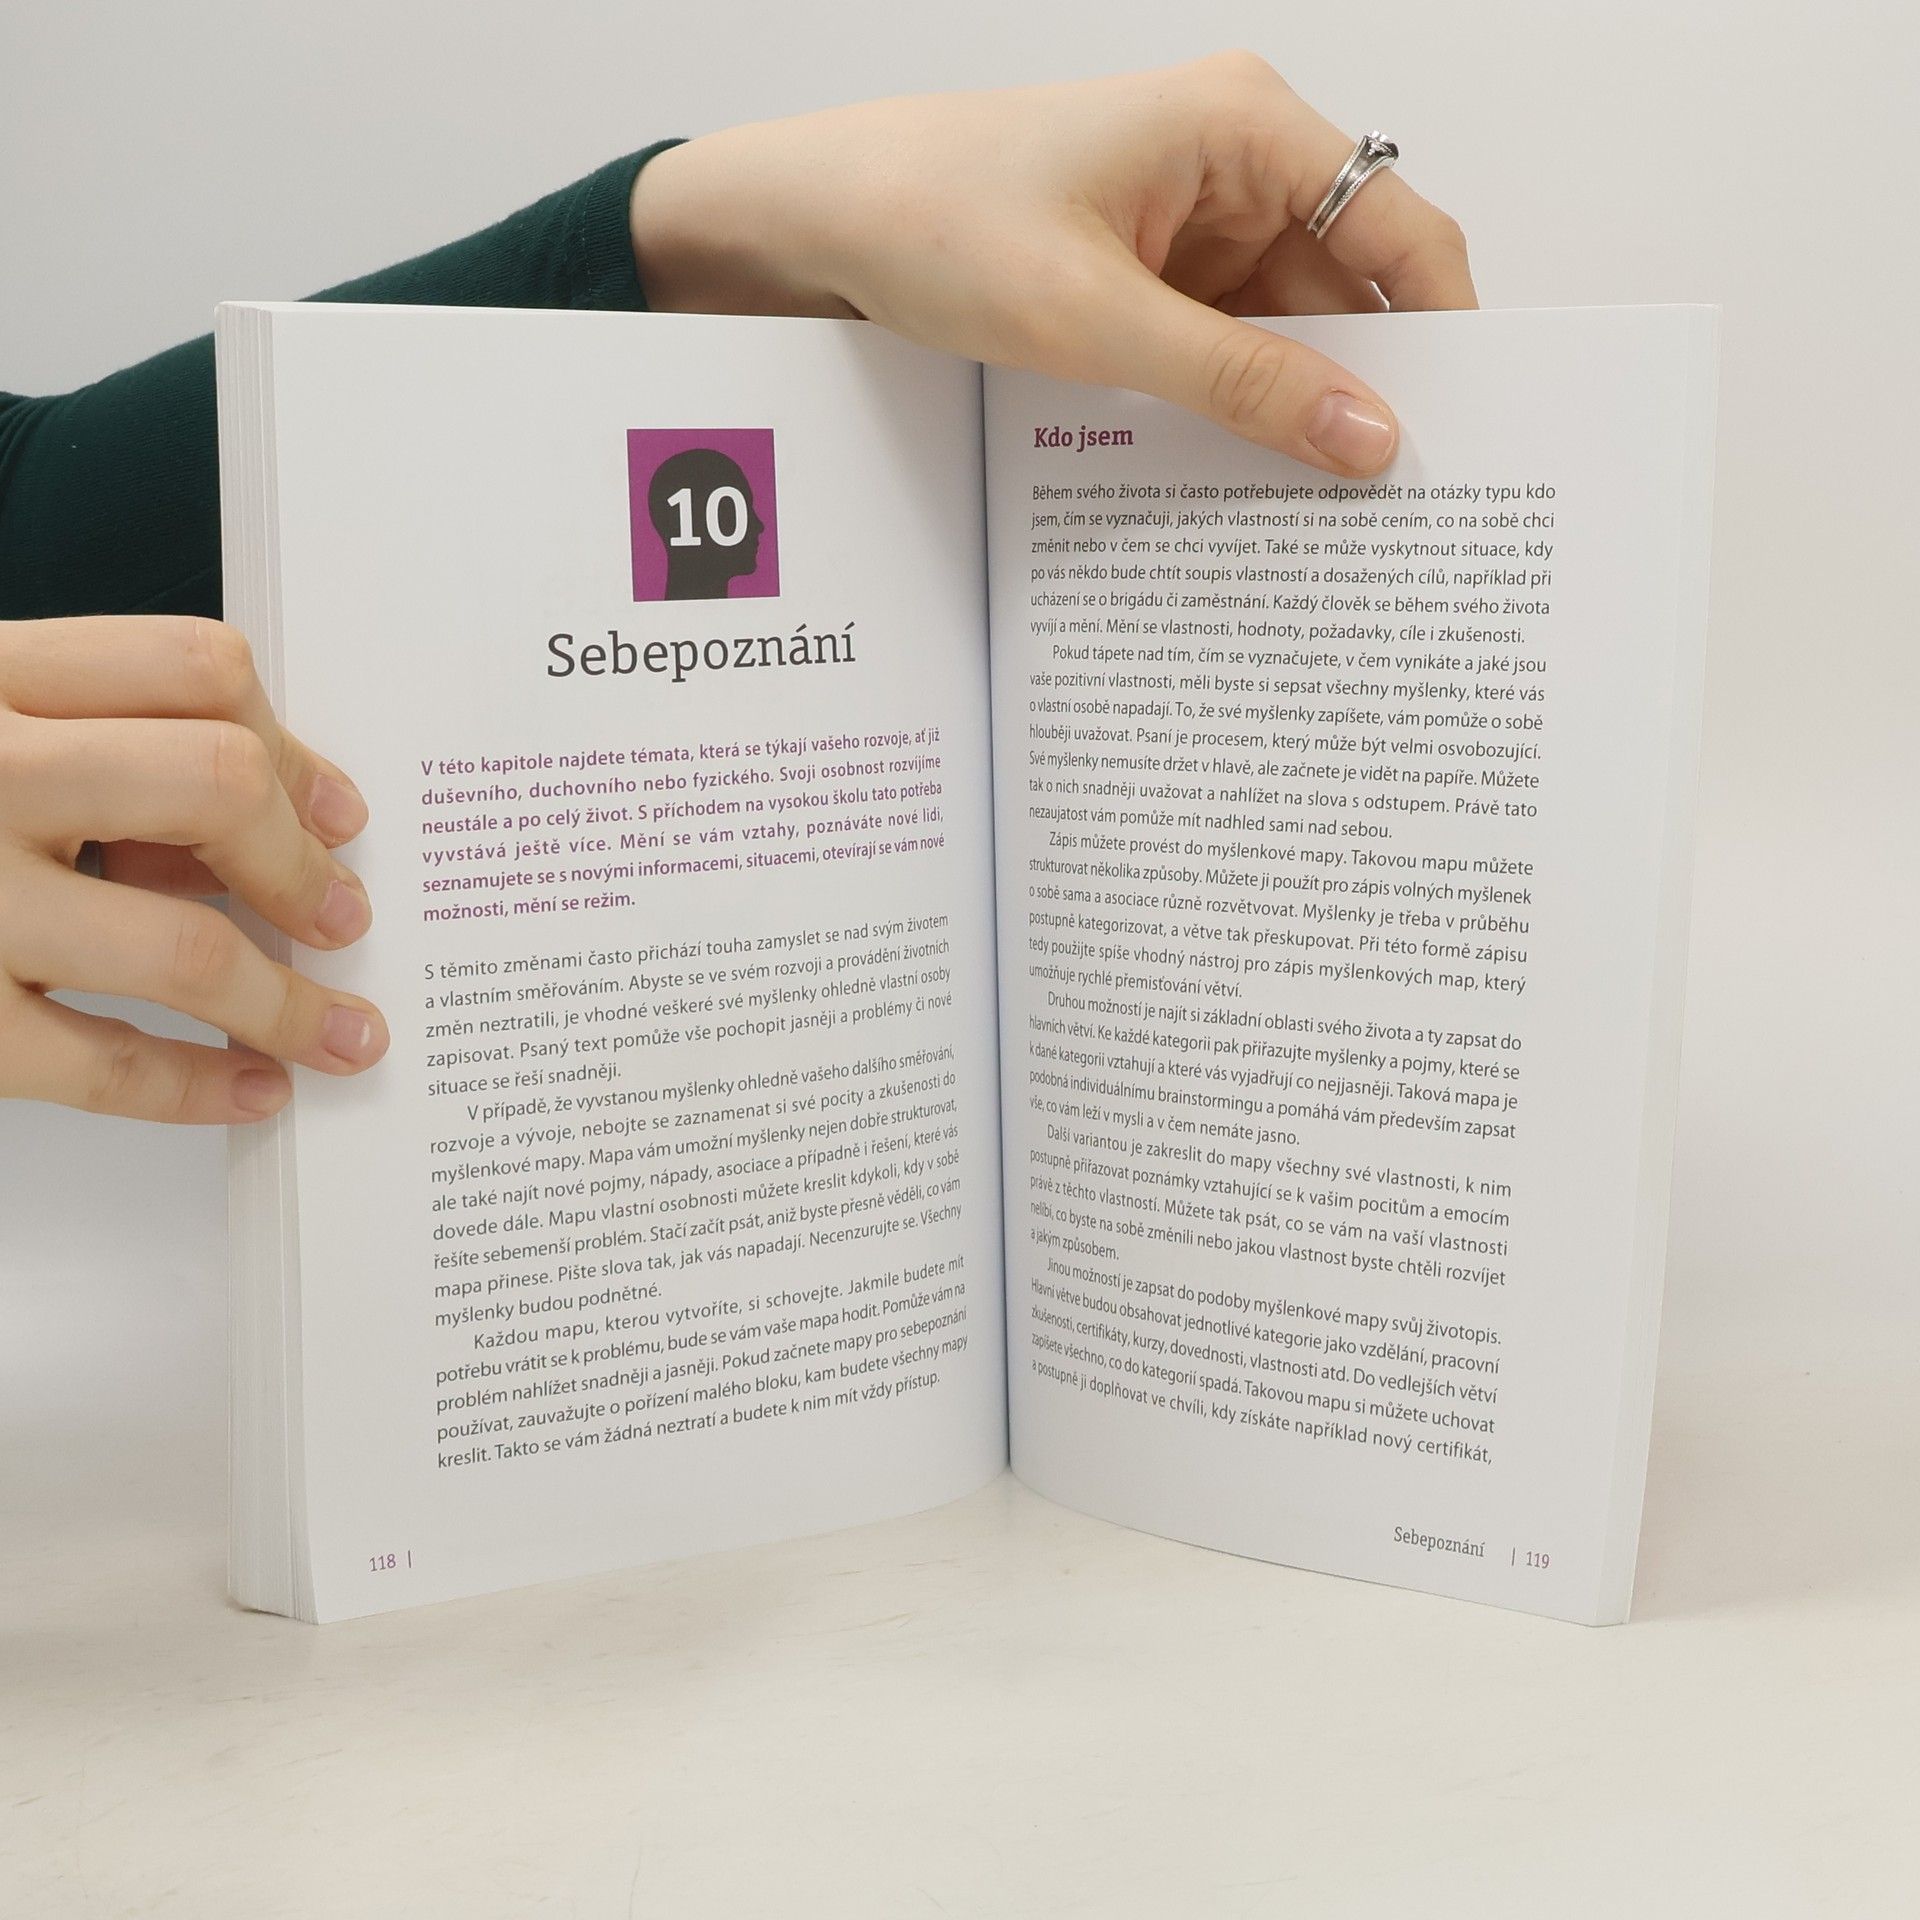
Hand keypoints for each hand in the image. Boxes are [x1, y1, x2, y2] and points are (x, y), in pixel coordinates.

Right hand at [0, 616, 387, 1123]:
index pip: (192, 666)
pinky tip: (250, 1091)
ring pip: (182, 945)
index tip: (335, 812)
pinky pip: (101, 1067)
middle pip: (214, 783)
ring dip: (289, 1001)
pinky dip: (197, 1088)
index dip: (293, 745)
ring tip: (339, 1029)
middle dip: (300, 864)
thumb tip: (263, 814)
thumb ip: (80, 735)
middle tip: (341, 915)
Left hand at [631, 52, 1475, 476]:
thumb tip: (1366, 441)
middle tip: (1391, 508)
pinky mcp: (1147, 275)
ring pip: (1283, 333)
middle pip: (1345, 295)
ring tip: (1315, 512)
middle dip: (1362, 392)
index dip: (1445, 333)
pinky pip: (1221, 347)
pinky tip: (1239, 477)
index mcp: (1246, 129)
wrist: (815, 220)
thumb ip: (1240, 384)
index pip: (1399, 232)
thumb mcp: (1097, 320)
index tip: (1468, 434)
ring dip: (1289, 411)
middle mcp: (1234, 167)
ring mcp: (1190, 224)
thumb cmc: (934, 218)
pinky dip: (1230, 407)